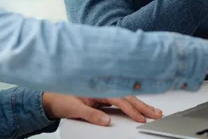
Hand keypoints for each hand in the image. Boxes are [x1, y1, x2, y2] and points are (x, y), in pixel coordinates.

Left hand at [41, 93, 162, 125]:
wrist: (50, 97)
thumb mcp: (74, 108)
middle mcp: (103, 88)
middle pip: (127, 96)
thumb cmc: (60, 98)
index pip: (120, 98)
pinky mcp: (103, 98)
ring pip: (126, 98)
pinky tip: (141, 110)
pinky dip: (132, 106)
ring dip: (141, 105)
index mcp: (98, 87)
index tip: (141, 118)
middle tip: (157, 114)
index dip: (132, 109)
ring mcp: (104, 92)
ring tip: (154, 111)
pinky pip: (121, 101)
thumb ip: (90, 114)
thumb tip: (106, 121)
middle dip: (143, 105)